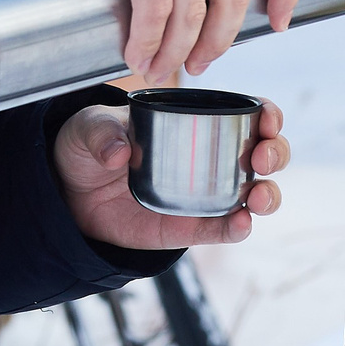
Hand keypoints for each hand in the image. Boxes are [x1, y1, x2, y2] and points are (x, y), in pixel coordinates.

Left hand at [53, 101, 290, 248]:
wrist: (68, 193)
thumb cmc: (87, 146)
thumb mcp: (87, 128)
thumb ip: (101, 132)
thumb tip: (120, 152)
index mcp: (195, 121)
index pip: (246, 115)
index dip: (268, 116)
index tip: (267, 119)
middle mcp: (209, 158)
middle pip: (264, 155)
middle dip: (276, 154)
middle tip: (261, 158)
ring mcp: (202, 195)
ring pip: (254, 195)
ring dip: (268, 196)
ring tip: (257, 199)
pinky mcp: (188, 228)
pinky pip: (221, 230)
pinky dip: (236, 229)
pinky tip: (240, 224)